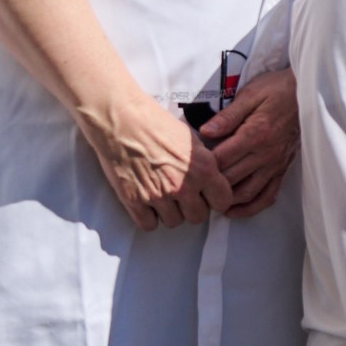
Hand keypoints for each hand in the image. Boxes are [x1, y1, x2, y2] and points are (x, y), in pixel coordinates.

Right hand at [83, 91, 235, 231]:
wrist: (123, 121)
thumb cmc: (157, 124)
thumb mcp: (192, 139)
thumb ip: (204, 163)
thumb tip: (211, 179)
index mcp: (203, 168)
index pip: (222, 201)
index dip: (216, 199)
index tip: (209, 196)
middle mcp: (183, 186)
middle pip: (197, 217)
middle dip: (192, 208)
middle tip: (183, 196)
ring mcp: (158, 196)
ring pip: (173, 222)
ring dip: (170, 212)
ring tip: (163, 195)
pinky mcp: (134, 201)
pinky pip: (148, 224)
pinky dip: (149, 217)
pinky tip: (148, 202)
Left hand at [200, 65, 299, 217]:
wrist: (309, 94)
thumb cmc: (277, 90)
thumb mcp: (250, 94)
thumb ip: (227, 116)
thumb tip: (204, 132)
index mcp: (255, 134)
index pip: (221, 159)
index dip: (202, 165)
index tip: (188, 166)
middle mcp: (266, 154)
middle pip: (231, 179)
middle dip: (210, 185)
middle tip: (192, 186)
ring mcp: (275, 165)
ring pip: (247, 193)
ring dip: (226, 201)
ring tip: (208, 200)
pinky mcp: (282, 170)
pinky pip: (267, 196)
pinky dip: (250, 207)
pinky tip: (234, 210)